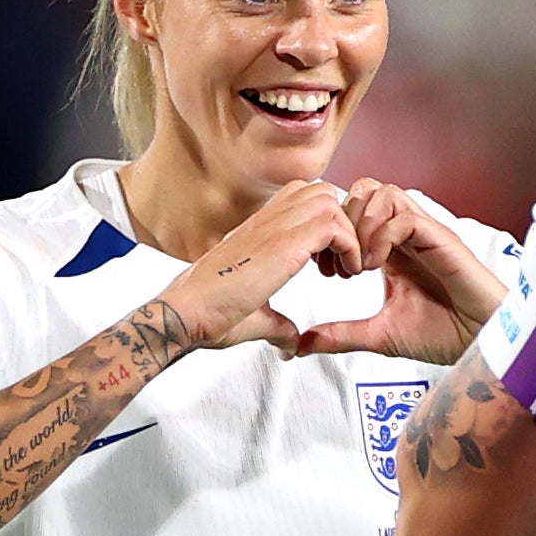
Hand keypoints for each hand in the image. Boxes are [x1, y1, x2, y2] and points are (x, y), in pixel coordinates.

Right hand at [163, 181, 361, 352]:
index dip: (324, 224)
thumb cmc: (208, 314)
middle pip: (320, 191)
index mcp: (258, 231)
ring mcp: (273, 228)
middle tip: (340, 261)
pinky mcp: (282, 244)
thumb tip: (290, 344)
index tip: (326, 262)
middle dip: (341, 223)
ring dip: (347, 232)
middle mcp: (267, 222)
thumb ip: (279, 325)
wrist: (186, 314)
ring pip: (329, 199)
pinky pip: (333, 224)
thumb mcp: (255, 316)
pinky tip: (343, 274)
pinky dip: (349, 246)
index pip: (301, 198)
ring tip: (344, 268)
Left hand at [293, 178, 508, 365]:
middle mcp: (407, 234)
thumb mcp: (379, 335)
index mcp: (392, 249)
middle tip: (340, 262)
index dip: (334, 232)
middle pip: (366, 190)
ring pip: (384, 193)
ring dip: (362, 225)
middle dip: (344, 221)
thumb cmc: (443, 335)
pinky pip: (405, 217)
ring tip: (360, 264)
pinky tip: (377, 266)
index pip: (355, 211)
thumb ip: (342, 334)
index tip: (326, 269)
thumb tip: (301, 344)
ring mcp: (425, 233)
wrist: (479, 344)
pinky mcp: (441, 239)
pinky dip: (382, 237)